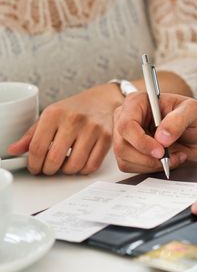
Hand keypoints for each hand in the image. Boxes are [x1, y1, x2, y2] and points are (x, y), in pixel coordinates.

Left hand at [7, 84, 121, 174]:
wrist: (103, 100)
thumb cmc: (75, 109)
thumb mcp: (50, 115)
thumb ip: (32, 134)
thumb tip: (14, 150)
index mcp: (55, 113)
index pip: (37, 147)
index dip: (33, 163)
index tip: (34, 167)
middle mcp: (74, 120)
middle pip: (55, 159)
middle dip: (49, 170)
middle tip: (49, 168)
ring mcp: (92, 129)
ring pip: (74, 165)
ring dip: (67, 171)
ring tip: (65, 165)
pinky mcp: (106, 138)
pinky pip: (92, 165)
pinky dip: (83, 170)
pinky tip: (79, 163)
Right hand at [113, 94, 196, 172]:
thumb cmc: (194, 115)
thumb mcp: (193, 111)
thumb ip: (178, 120)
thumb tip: (161, 137)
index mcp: (138, 102)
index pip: (126, 125)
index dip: (141, 141)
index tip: (160, 151)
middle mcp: (127, 117)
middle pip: (122, 145)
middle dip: (147, 157)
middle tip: (169, 156)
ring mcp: (127, 135)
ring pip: (125, 159)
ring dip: (151, 164)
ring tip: (172, 157)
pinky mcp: (130, 150)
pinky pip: (131, 166)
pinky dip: (150, 168)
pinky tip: (166, 160)